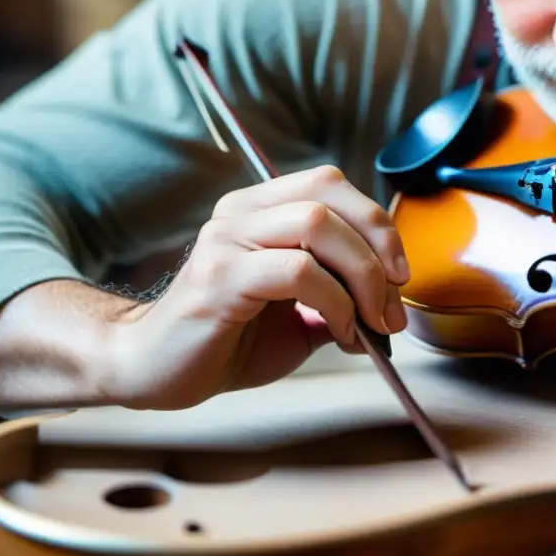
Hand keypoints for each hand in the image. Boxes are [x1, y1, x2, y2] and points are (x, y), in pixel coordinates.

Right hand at [103, 165, 409, 410]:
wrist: (157, 371)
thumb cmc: (227, 340)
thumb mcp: (299, 314)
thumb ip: (339, 295)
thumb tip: (390, 304)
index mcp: (259, 208)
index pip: (330, 183)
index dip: (377, 223)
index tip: (399, 275)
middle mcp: (241, 212)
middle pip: (329, 196)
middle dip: (379, 247)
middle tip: (394, 303)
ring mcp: (227, 239)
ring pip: (318, 226)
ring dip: (362, 277)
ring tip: (371, 322)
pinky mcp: (219, 276)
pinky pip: (298, 271)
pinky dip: (335, 302)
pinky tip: (340, 331)